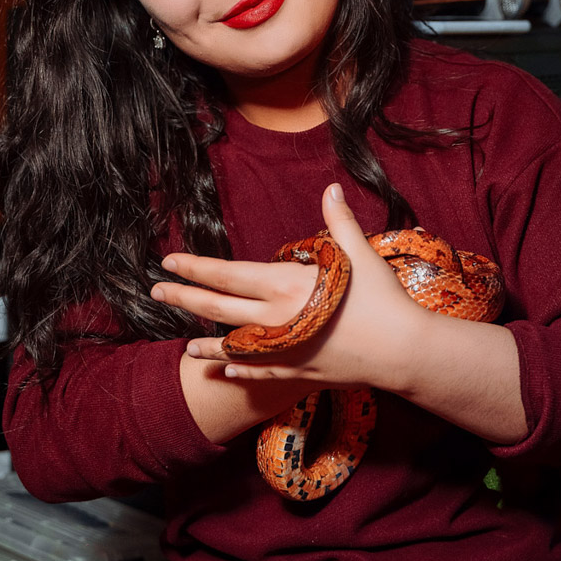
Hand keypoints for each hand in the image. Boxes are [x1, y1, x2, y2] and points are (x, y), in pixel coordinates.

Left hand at [150, 183, 421, 392]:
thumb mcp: (359, 254)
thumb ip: (338, 222)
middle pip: (217, 308)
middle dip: (183, 297)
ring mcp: (283, 350)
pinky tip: (225, 369)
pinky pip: (258, 372)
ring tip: (183, 343)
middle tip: (157, 290)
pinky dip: (238, 369)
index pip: (226, 274)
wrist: (403, 351)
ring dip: (204, 343)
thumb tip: (330, 187)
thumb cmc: (382, 299)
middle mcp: (275, 319)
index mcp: (285, 285)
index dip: (194, 267)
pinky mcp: (296, 372)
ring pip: (231, 346)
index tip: (169, 261)